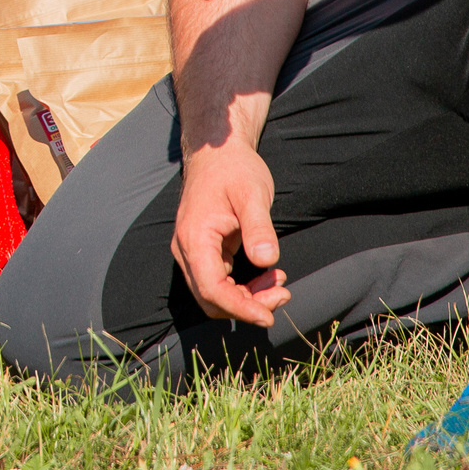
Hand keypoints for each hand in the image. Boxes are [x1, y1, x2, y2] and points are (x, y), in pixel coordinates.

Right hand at [171, 139, 289, 326]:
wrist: (218, 154)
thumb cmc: (234, 170)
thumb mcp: (253, 193)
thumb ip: (259, 227)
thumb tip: (267, 260)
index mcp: (194, 237)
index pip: (211, 288)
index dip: (240, 308)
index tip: (268, 315)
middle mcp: (186, 250)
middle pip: (211, 299)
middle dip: (247, 306)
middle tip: (282, 294)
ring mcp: (192, 253)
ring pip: (214, 295)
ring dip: (247, 299)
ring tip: (279, 283)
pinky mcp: (202, 253)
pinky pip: (219, 283)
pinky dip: (243, 288)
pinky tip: (267, 276)